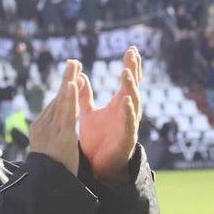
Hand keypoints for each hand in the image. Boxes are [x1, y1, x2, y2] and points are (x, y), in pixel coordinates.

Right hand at [28, 60, 81, 174]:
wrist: (46, 185)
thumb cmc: (51, 170)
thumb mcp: (50, 148)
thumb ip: (53, 134)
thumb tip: (58, 125)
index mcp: (40, 127)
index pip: (54, 104)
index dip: (64, 88)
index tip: (71, 74)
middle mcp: (42, 125)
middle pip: (57, 98)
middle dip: (66, 79)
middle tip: (73, 62)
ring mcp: (51, 129)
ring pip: (61, 101)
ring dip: (68, 81)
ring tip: (74, 65)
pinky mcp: (61, 135)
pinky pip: (66, 113)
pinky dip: (70, 97)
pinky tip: (73, 84)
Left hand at [78, 46, 141, 185]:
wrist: (99, 164)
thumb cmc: (97, 138)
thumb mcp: (89, 112)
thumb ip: (85, 96)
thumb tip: (80, 77)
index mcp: (119, 103)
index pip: (127, 80)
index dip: (130, 65)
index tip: (131, 48)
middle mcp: (126, 110)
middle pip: (133, 86)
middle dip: (133, 69)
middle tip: (133, 54)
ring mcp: (128, 123)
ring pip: (133, 101)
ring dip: (130, 86)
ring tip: (126, 72)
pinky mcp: (126, 136)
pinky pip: (129, 122)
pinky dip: (128, 111)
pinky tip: (125, 100)